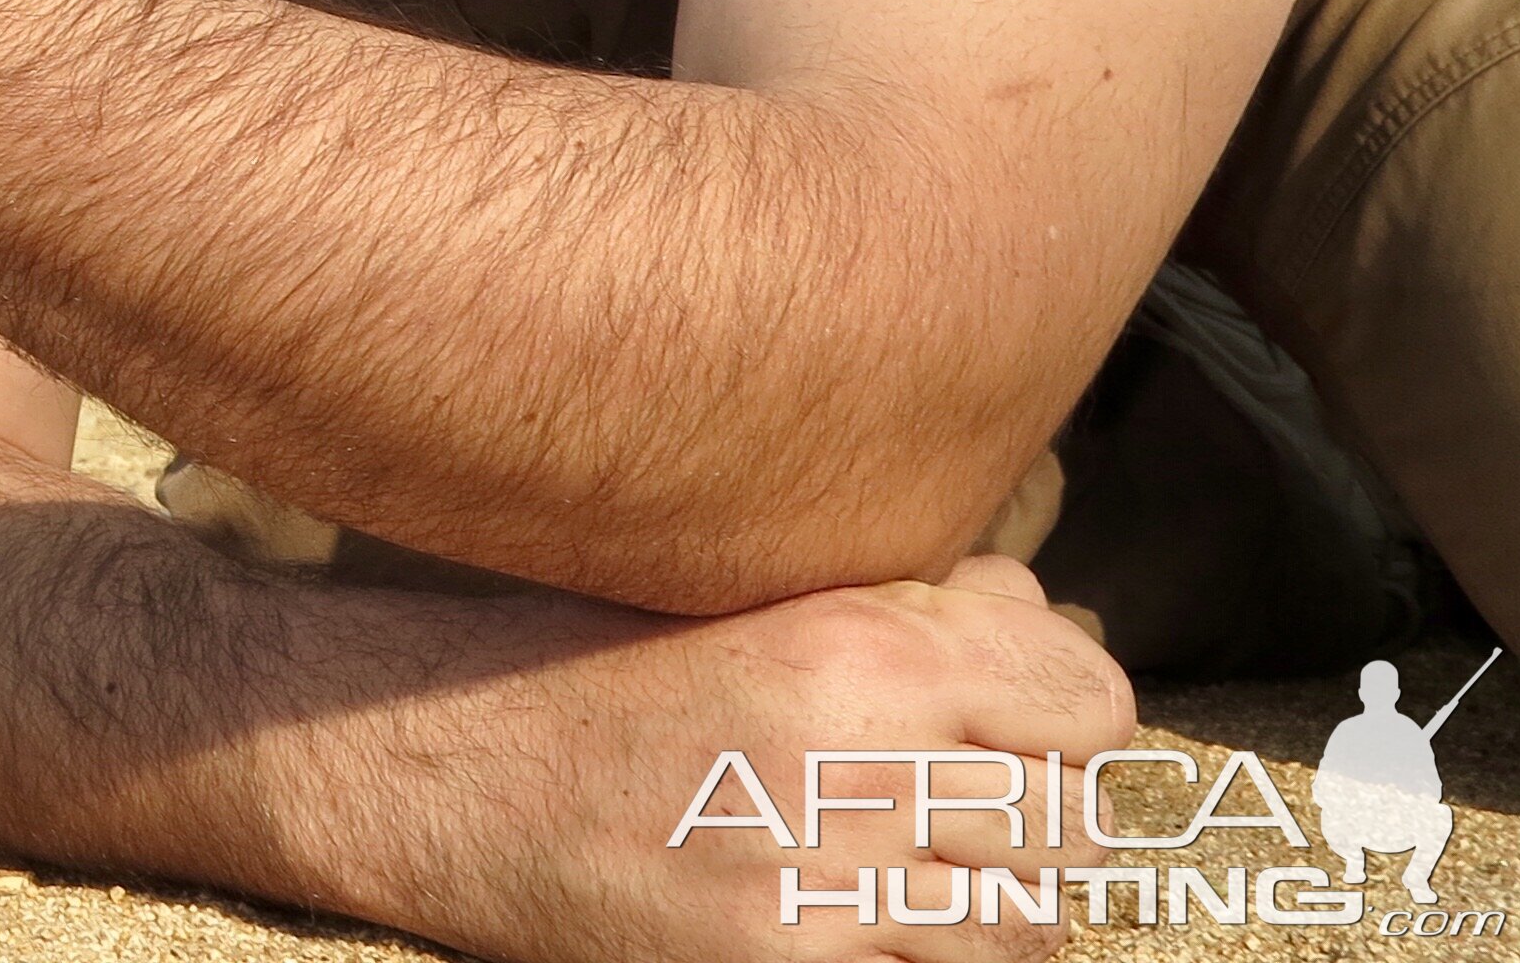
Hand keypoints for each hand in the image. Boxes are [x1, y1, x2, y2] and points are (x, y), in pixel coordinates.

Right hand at [408, 557, 1134, 961]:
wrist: (431, 768)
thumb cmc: (576, 668)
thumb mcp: (735, 595)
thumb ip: (897, 600)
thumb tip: (1029, 600)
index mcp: (857, 643)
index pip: (1088, 699)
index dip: (1068, 711)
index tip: (1021, 720)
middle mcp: (858, 760)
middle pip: (1071, 820)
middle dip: (1034, 815)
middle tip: (963, 805)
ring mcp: (822, 882)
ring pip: (1029, 927)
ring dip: (996, 907)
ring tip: (926, 879)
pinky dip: (922, 960)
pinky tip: (865, 928)